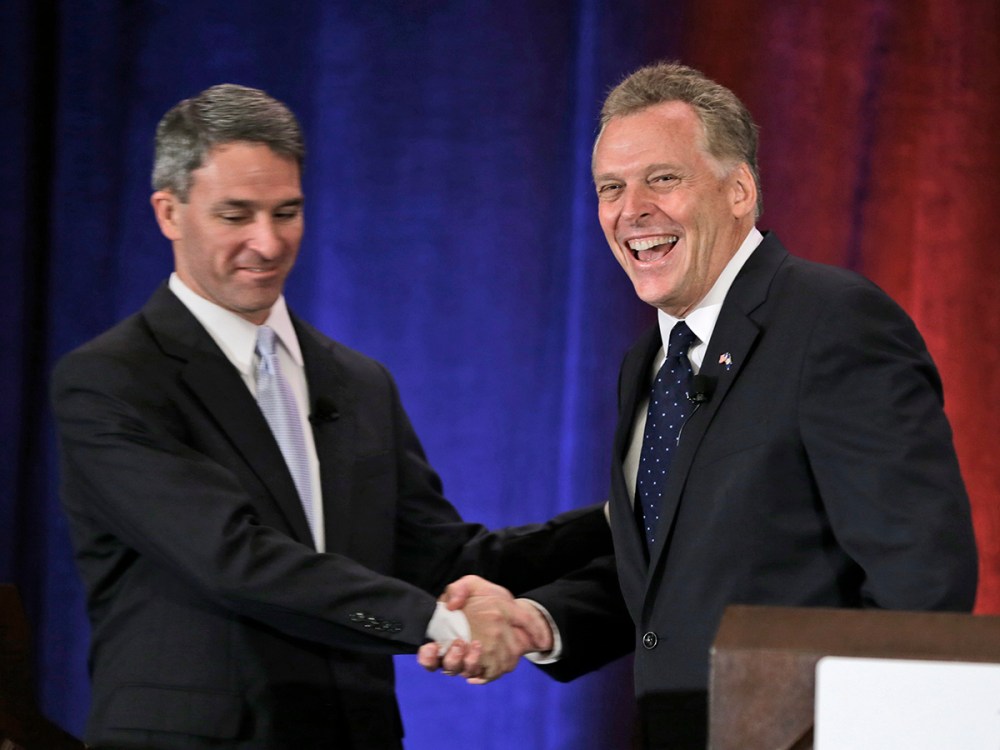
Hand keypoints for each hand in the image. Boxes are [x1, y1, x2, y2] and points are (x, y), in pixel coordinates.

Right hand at [417, 575, 552, 683]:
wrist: (518, 611)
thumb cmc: (491, 599)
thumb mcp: (474, 586)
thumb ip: (458, 589)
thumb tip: (450, 605)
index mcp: (448, 636)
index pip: (430, 654)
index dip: (427, 656)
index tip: (432, 646)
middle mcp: (459, 654)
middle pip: (448, 668)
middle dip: (451, 659)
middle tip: (459, 644)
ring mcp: (476, 662)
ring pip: (466, 672)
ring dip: (469, 663)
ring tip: (476, 645)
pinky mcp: (493, 668)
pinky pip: (486, 677)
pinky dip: (483, 675)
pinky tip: (486, 665)